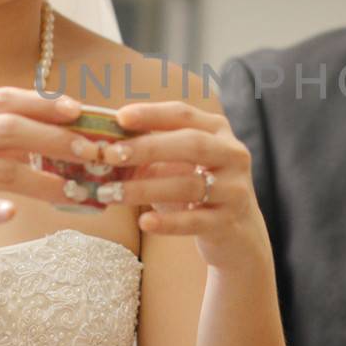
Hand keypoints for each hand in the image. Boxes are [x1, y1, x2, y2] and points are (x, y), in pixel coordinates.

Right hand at [0, 88, 95, 253]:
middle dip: (57, 140)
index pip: (6, 99)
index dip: (46, 105)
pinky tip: (13, 213)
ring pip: (1, 169)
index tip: (81, 113)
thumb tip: (49, 128)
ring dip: (43, 181)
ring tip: (75, 191)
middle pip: (11, 129)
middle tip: (92, 152)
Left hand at [106, 101, 268, 270]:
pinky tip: (144, 222)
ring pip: (188, 185)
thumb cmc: (199, 189)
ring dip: (145, 188)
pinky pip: (195, 221)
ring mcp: (234, 189)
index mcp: (217, 131)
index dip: (152, 114)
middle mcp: (232, 154)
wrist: (238, 232)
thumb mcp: (180, 164)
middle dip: (148, 148)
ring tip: (111, 193)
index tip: (119, 117)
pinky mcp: (229, 222)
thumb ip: (152, 151)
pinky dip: (167, 222)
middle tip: (111, 154)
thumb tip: (106, 144)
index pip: (183, 115)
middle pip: (191, 144)